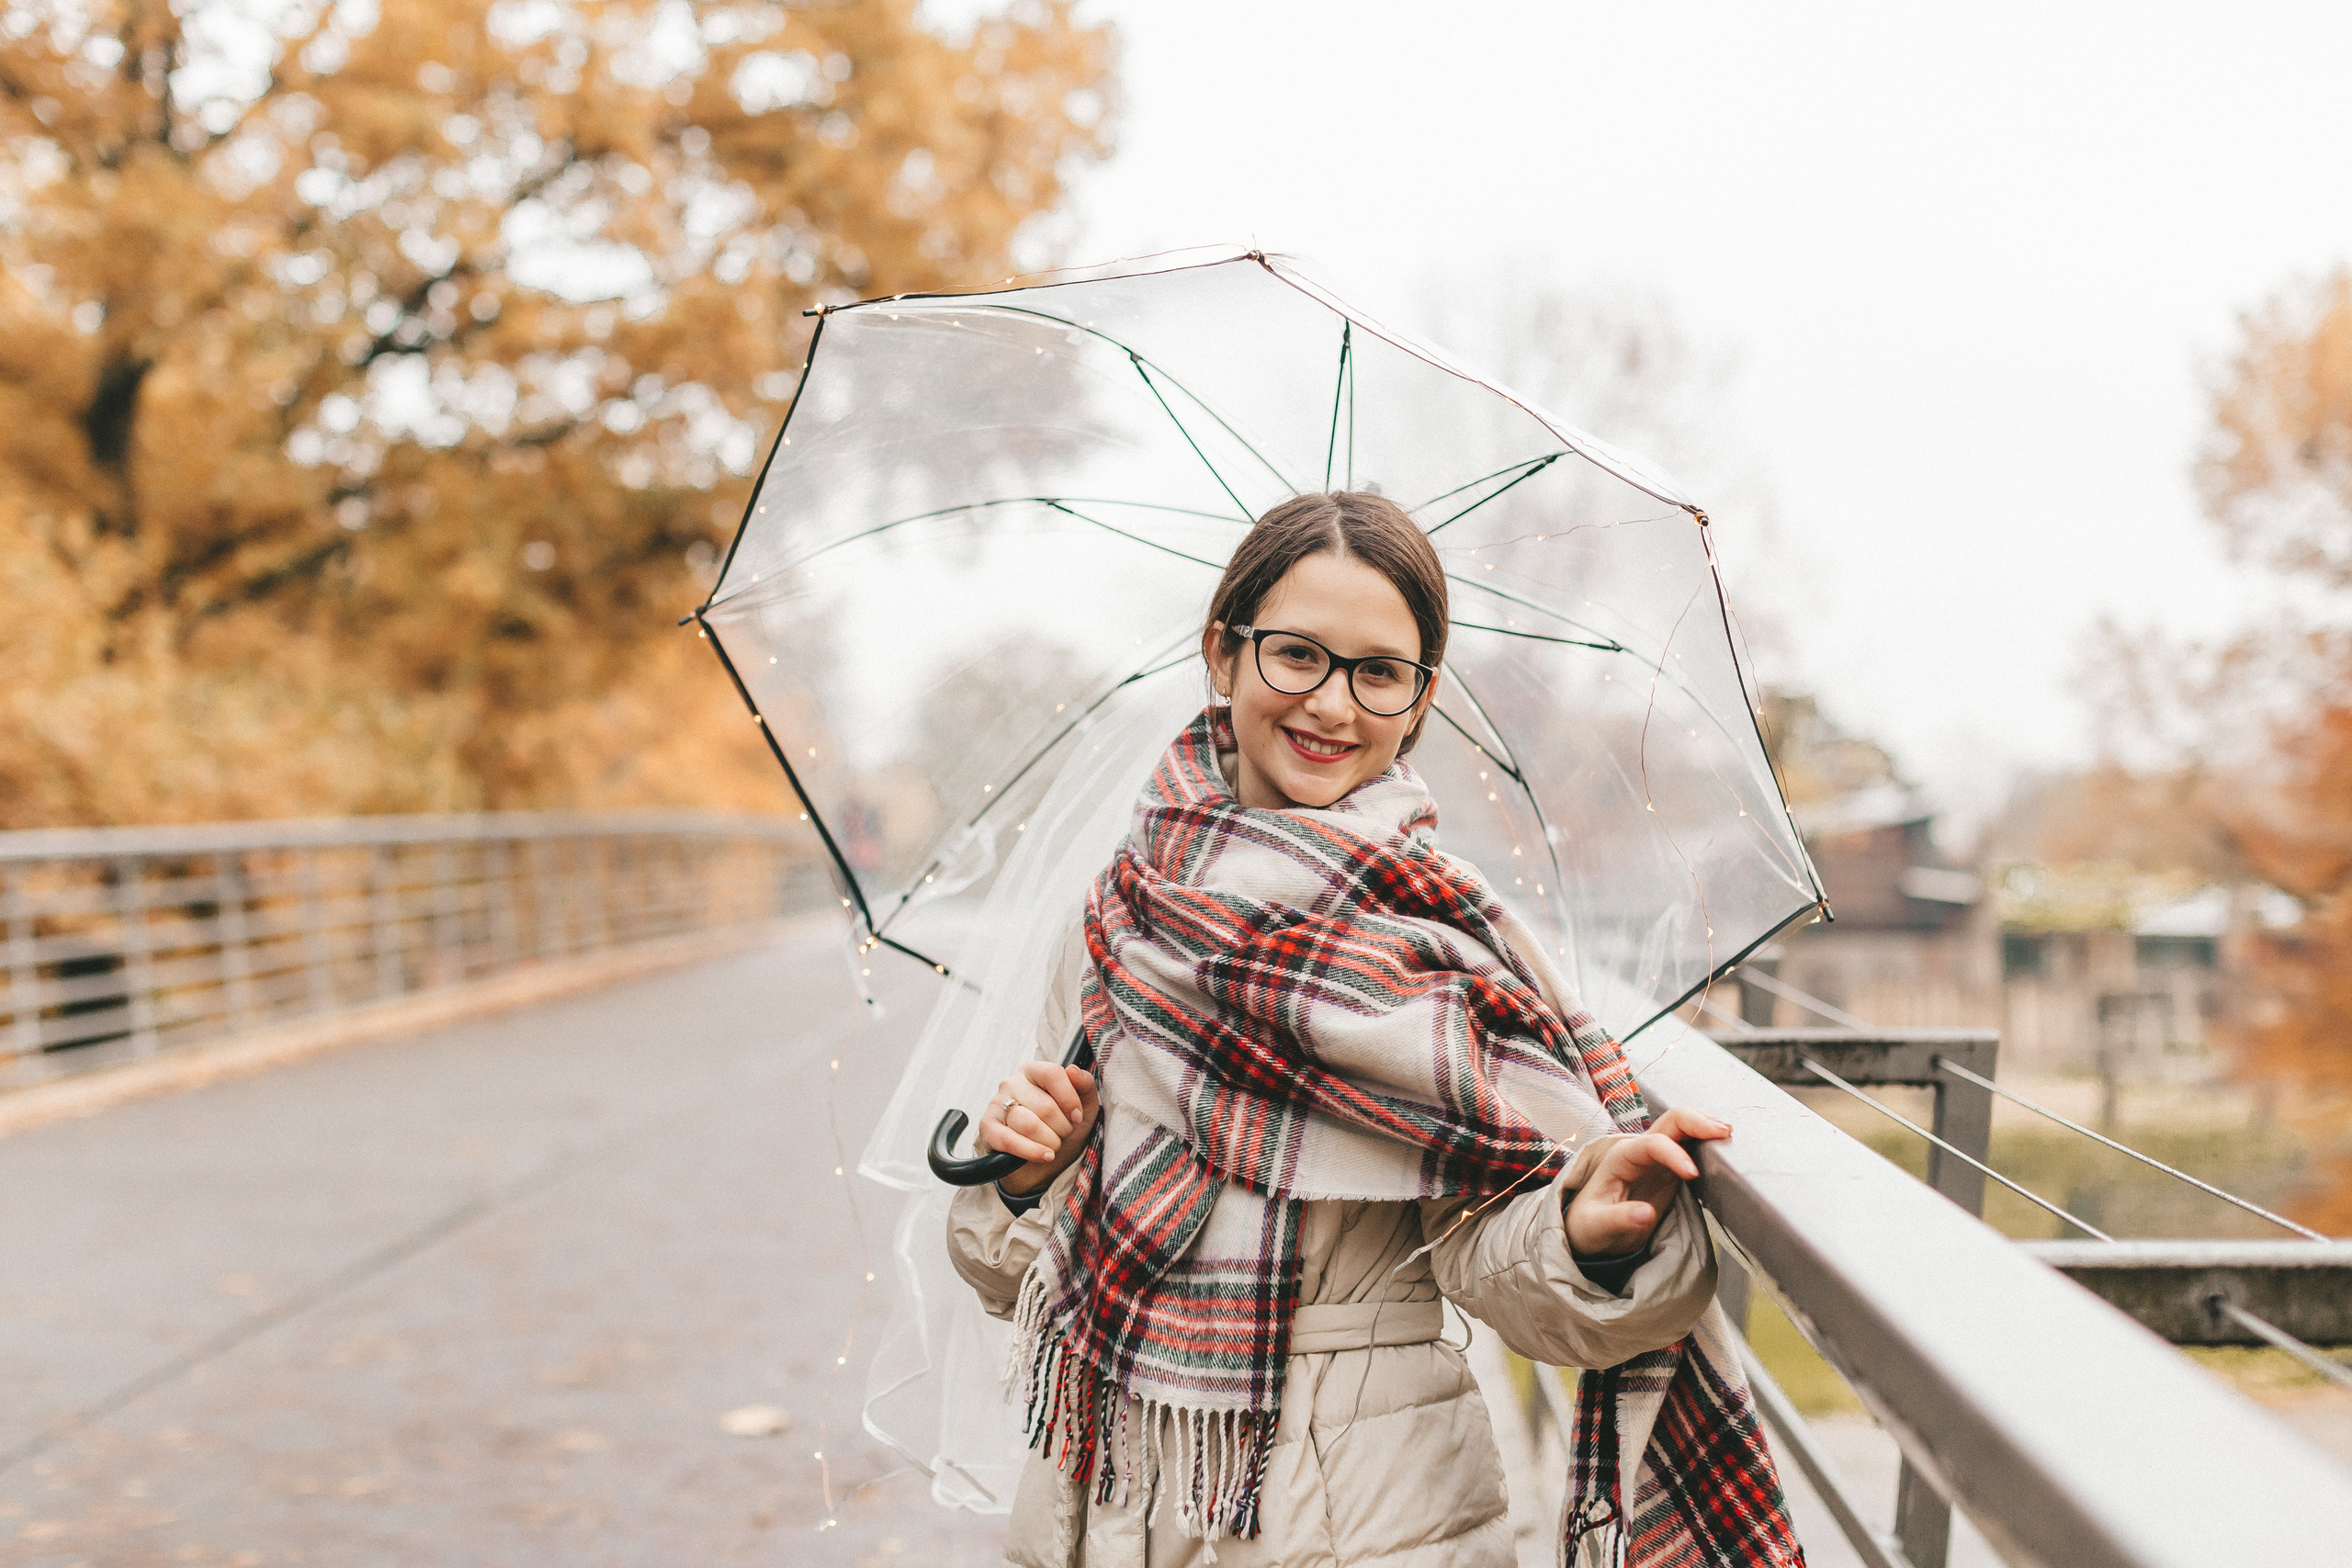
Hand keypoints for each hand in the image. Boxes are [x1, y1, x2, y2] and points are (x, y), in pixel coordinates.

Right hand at [976, 1060, 1101, 1195]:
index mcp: (1033, 1071)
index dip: (1069, 1099)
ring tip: (1053, 1146)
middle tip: (1063, 1135)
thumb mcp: (1083, 1108)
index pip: (1052, 1074)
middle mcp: (1012, 1083)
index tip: (1077, 1118)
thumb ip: (1084, 1085)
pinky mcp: (987, 1127)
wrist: (1042, 1165)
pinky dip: (1031, 1151)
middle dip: (1062, 1128)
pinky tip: (1044, 1155)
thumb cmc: (1061, 1130)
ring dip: (1049, 1141)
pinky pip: (1010, 1140)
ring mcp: (996, 1104)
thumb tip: (1073, 1070)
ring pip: (1029, 1124)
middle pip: (1045, 1106)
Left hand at [1564, 1105, 1730, 1258]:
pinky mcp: (1669, 1170)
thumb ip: (1618, 1219)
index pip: (1652, 1144)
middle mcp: (1639, 1151)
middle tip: (1723, 1132)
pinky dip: (1707, 1142)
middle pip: (1670, 1121)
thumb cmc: (1588, 1224)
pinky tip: (1722, 1146)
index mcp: (1620, 1158)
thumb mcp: (1595, 1226)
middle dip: (1697, 1121)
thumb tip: (1646, 1213)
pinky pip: (1690, 1147)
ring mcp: (1657, 1159)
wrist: (1588, 1230)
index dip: (1674, 1155)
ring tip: (1728, 1133)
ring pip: (1683, 1128)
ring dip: (1705, 1125)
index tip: (1692, 1175)